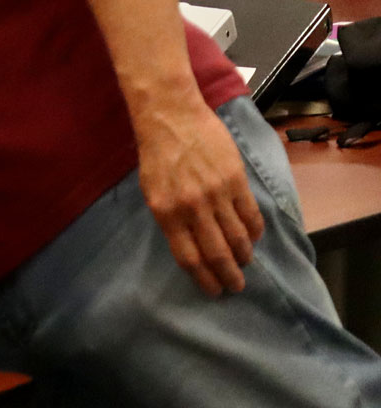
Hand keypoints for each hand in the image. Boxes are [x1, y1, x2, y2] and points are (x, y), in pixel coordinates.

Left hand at [133, 98, 263, 296]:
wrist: (171, 116)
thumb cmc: (157, 154)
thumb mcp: (151, 190)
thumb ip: (170, 218)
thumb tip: (191, 245)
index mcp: (166, 213)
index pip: (189, 258)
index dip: (204, 279)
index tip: (214, 291)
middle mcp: (192, 208)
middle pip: (217, 254)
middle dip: (229, 276)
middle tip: (236, 287)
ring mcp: (216, 195)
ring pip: (238, 238)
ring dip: (244, 256)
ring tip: (245, 263)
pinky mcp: (236, 181)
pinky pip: (251, 215)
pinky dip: (255, 232)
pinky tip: (254, 238)